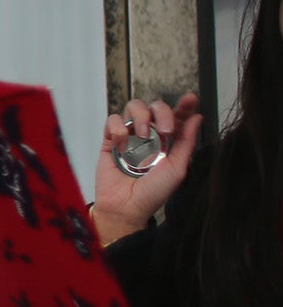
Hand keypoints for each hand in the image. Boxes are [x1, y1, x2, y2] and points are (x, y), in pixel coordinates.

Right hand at [93, 93, 199, 242]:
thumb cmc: (153, 193)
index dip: (184, 105)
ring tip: (142, 135)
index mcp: (169, 141)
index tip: (190, 99)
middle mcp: (150, 135)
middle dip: (162, 112)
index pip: (178, 116)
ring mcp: (129, 136)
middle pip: (155, 106)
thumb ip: (187, 142)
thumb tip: (196, 118)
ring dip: (140, 116)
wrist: (126, 207)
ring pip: (133, 107)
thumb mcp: (178, 168)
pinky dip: (117, 128)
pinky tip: (121, 144)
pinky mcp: (110, 140)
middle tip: (165, 129)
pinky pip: (111, 120)